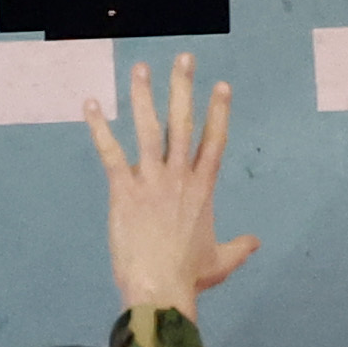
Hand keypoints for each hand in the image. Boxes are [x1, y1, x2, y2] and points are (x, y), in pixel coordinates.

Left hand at [83, 56, 258, 318]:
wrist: (161, 289)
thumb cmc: (189, 277)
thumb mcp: (221, 261)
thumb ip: (239, 247)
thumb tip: (256, 242)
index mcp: (204, 189)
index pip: (214, 141)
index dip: (218, 111)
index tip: (222, 85)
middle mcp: (180, 177)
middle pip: (184, 123)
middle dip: (184, 88)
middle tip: (184, 58)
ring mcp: (153, 181)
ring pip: (149, 128)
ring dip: (143, 96)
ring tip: (140, 67)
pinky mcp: (125, 191)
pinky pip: (110, 152)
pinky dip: (99, 127)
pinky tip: (91, 104)